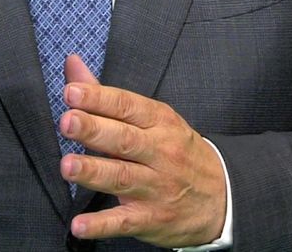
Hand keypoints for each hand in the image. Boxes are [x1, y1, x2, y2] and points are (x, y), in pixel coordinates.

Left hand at [59, 54, 226, 246]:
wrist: (223, 198)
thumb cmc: (178, 152)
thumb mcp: (154, 120)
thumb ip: (106, 97)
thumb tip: (72, 66)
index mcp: (159, 122)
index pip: (126, 106)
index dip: (99, 99)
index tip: (72, 93)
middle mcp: (160, 152)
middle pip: (124, 139)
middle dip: (94, 130)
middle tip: (68, 122)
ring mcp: (156, 187)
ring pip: (122, 177)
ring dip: (94, 172)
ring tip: (68, 166)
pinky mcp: (152, 219)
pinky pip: (124, 222)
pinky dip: (101, 224)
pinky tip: (80, 225)